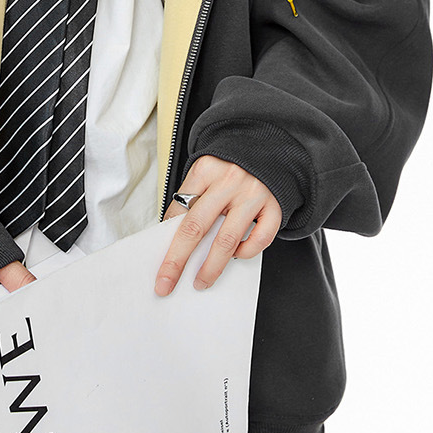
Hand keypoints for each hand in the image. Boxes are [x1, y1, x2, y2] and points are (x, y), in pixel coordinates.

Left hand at [155, 156, 282, 296]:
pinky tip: (237, 254)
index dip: (165, 239)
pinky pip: (259, 239)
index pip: (178, 210)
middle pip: (196, 227)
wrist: (268, 149)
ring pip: (227, 240)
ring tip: (201, 281)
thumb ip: (192, 199)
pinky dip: (246, 252)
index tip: (158, 262)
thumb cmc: (230, 168)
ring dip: (211, 267)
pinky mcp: (274, 206)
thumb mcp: (206, 174)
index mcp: (205, 169)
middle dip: (177, 260)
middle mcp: (229, 180)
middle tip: (166, 283)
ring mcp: (252, 194)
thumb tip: (172, 238)